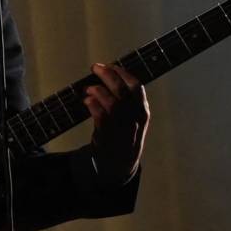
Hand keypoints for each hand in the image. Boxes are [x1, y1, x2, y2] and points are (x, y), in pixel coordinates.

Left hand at [83, 61, 148, 183]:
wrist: (121, 164)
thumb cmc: (125, 134)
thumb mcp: (134, 118)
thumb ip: (127, 100)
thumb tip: (109, 75)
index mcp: (143, 111)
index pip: (136, 86)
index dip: (122, 73)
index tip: (111, 66)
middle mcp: (135, 119)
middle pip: (122, 90)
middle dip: (108, 75)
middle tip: (95, 68)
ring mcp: (122, 128)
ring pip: (112, 102)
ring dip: (98, 90)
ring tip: (89, 88)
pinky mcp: (108, 136)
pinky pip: (100, 116)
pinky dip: (92, 104)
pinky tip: (87, 100)